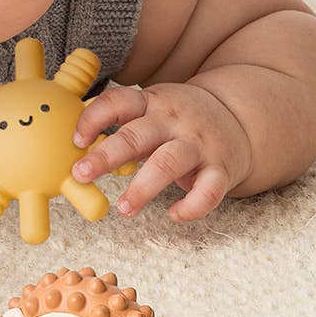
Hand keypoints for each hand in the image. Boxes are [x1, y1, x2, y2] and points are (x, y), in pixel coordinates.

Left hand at [71, 82, 252, 221]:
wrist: (240, 117)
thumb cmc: (179, 120)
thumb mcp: (153, 109)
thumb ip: (123, 126)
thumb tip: (78, 149)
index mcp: (151, 103)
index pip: (119, 102)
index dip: (94, 118)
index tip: (75, 139)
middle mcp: (173, 121)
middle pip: (137, 136)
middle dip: (106, 156)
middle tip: (80, 174)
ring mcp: (198, 144)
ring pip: (168, 164)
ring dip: (142, 188)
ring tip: (123, 208)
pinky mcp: (221, 168)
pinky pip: (208, 191)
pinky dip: (191, 206)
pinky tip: (174, 214)